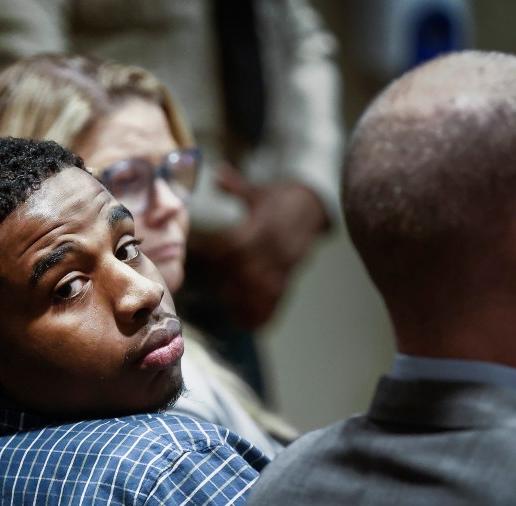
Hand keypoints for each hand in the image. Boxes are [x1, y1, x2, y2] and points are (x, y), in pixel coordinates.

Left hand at [189, 164, 327, 329]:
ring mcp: (285, 263)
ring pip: (264, 287)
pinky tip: (249, 323)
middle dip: (229, 280)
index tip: (201, 256)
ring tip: (230, 307)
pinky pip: (279, 297)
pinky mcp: (290, 274)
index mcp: (265, 225)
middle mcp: (275, 247)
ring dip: (246, 299)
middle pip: (247, 270)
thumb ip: (236, 186)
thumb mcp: (259, 190)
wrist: (315, 205)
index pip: (237, 243)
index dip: (218, 252)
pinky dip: (265, 312)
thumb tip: (217, 173)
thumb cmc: (282, 197)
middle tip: (215, 286)